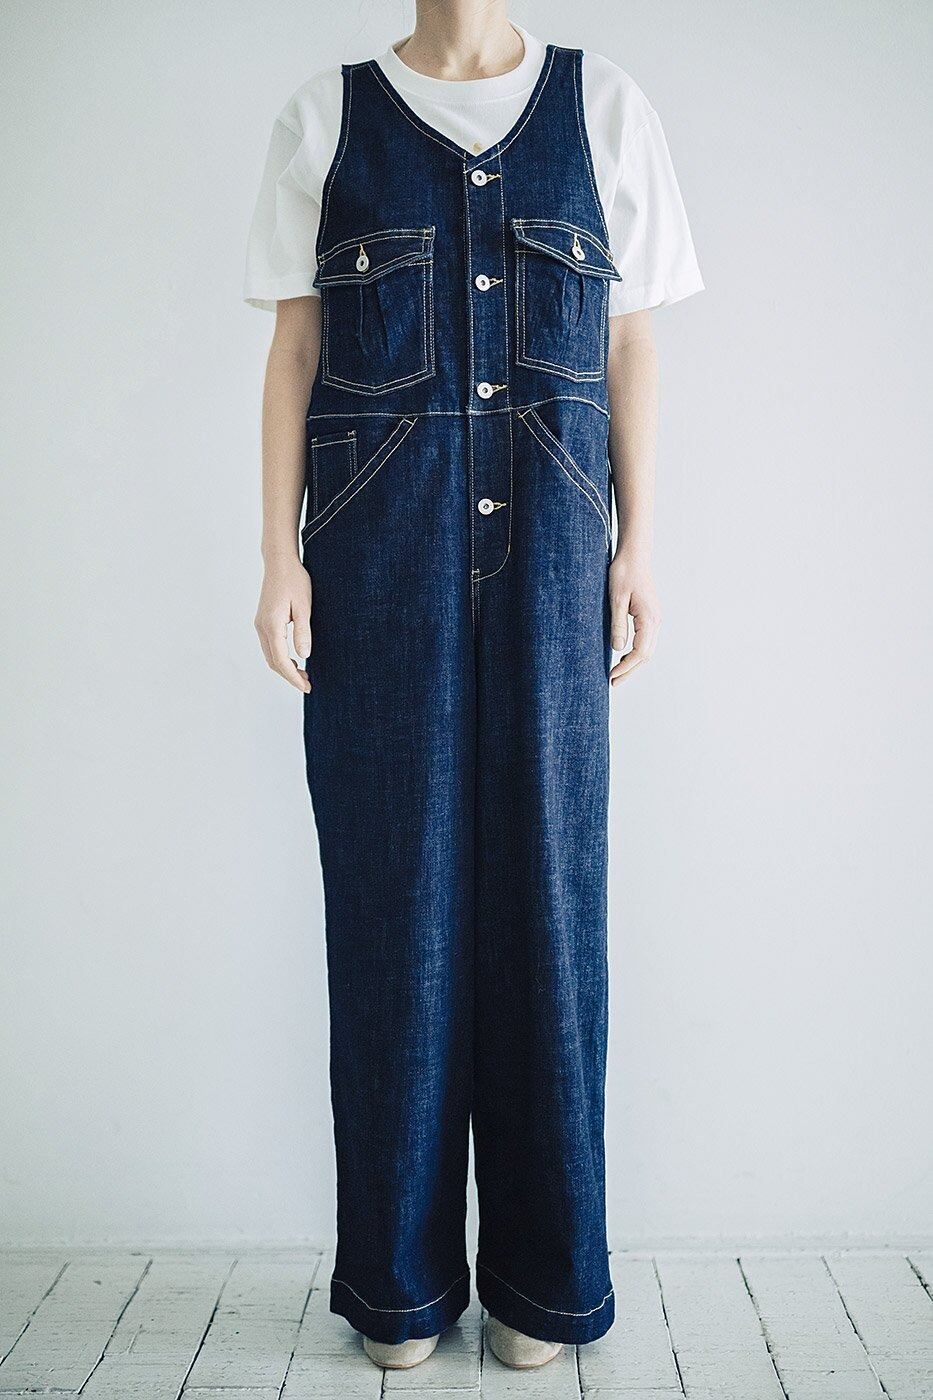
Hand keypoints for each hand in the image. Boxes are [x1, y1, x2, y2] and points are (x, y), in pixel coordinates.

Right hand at [254, 556, 312, 692]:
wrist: (280, 563)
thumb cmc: (295, 581)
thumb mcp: (304, 606)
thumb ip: (303, 631)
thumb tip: (304, 656)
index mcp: (272, 625)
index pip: (281, 661)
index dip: (293, 677)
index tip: (306, 687)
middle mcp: (262, 627)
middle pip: (273, 662)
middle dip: (289, 676)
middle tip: (308, 684)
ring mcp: (260, 624)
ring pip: (270, 655)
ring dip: (285, 668)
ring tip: (304, 674)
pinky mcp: (263, 621)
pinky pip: (270, 646)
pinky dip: (281, 657)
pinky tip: (295, 659)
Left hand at [609, 552, 660, 685]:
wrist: (635, 555)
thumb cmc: (624, 573)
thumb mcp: (616, 600)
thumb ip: (618, 625)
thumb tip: (617, 649)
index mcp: (649, 619)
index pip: (640, 653)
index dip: (626, 668)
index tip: (611, 676)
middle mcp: (656, 621)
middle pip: (646, 655)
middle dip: (630, 671)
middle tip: (613, 682)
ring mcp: (655, 619)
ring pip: (648, 649)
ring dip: (633, 664)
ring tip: (617, 673)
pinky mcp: (650, 616)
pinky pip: (646, 640)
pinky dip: (636, 653)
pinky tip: (623, 656)